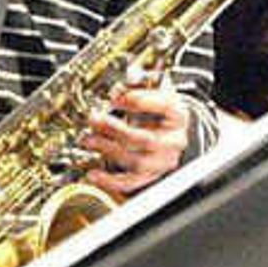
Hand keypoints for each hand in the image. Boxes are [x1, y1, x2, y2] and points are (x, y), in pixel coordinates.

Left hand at [81, 79, 193, 195]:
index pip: (163, 107)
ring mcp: (163, 161)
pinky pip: (131, 183)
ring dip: (108, 150)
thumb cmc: (156, 110)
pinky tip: (93, 174)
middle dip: (115, 129)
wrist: (165, 131)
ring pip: (136, 161)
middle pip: (146, 139)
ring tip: (88, 139)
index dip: (137, 101)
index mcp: (179, 115)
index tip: (115, 98)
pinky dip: (109, 181)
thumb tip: (123, 84)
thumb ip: (139, 83)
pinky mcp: (150, 176)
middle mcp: (175, 141)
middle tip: (94, 120)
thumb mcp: (153, 91)